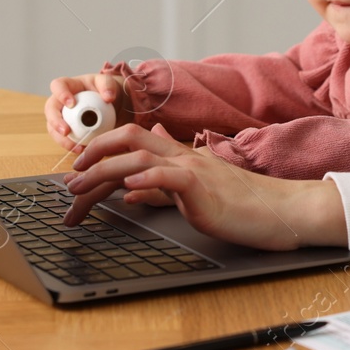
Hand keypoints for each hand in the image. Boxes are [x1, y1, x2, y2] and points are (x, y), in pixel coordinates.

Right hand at [45, 74, 132, 152]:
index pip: (58, 85)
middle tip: (66, 131)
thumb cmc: (106, 90)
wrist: (111, 105)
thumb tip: (108, 97)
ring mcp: (62, 116)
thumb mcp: (109, 83)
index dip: (61, 94)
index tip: (71, 104)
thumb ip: (108, 86)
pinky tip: (81, 150)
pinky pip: (64, 139)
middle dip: (55, 121)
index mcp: (69, 85)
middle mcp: (61, 101)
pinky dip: (71, 146)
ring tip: (74, 146)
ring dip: (61, 139)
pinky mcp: (66, 130)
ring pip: (52, 128)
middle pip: (50, 109)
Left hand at [60, 123, 347, 250]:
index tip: (79, 172)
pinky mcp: (201, 186)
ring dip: (102, 171)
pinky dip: (142, 182)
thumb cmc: (242, 207)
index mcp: (180, 157)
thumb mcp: (194, 197)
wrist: (279, 210)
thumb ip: (163, 190)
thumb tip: (132, 191)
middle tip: (70, 180)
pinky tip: (125, 192)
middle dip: (93, 156)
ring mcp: (192, 168)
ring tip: (79, 190)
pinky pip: (166, 177)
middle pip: (128, 139)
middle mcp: (182, 156)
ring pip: (138, 157)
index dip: (101, 153)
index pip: (133, 144)